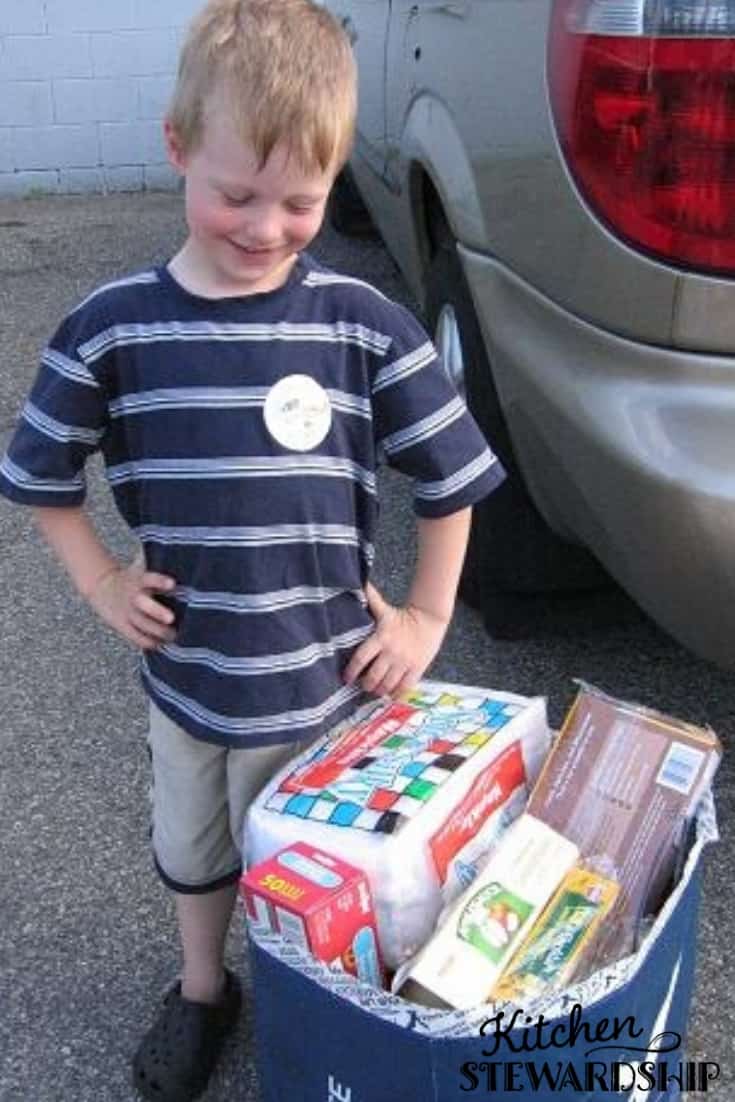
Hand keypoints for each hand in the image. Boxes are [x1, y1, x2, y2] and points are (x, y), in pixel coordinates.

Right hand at [86, 557, 177, 650]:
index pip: (150, 578)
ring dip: (158, 632)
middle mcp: (133, 596)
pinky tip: (162, 644)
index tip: (172, 584)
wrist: (102, 585)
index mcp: (138, 579)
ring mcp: (127, 612)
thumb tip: (182, 548)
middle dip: (158, 612)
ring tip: (173, 636)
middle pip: (144, 605)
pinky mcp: (122, 625)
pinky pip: (136, 637)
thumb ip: (157, 560)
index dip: (160, 581)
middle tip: (172, 618)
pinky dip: (149, 642)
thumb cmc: (132, 576)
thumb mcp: (140, 566)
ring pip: (142, 625)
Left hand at [343, 582, 448, 698]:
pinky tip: (390, 694)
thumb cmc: (402, 617)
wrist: (430, 620)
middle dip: (366, 684)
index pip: (361, 658)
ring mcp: (404, 662)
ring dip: (379, 690)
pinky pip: (404, 687)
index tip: (346, 678)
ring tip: (374, 690)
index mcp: (381, 638)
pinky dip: (395, 694)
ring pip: (387, 685)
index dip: (352, 670)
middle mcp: (392, 652)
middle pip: (373, 676)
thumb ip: (370, 600)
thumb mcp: (385, 609)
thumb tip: (358, 584)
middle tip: (362, 685)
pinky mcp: (417, 669)